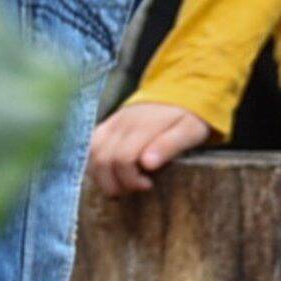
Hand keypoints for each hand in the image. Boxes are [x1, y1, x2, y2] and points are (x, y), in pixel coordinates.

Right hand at [86, 96, 211, 194]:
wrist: (178, 91)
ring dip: (102, 177)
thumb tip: (147, 164)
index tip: (148, 185)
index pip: (123, 159)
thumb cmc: (187, 116)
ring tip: (122, 185)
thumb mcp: (190, 131)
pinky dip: (95, 165)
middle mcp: (122, 123)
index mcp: (143, 126)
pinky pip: (90, 146)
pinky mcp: (106, 125)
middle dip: (115, 184)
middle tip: (135, 189)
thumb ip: (169, 146)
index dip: (131, 180)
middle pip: (102, 160)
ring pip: (92, 154)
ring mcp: (111, 123)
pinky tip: (112, 174)